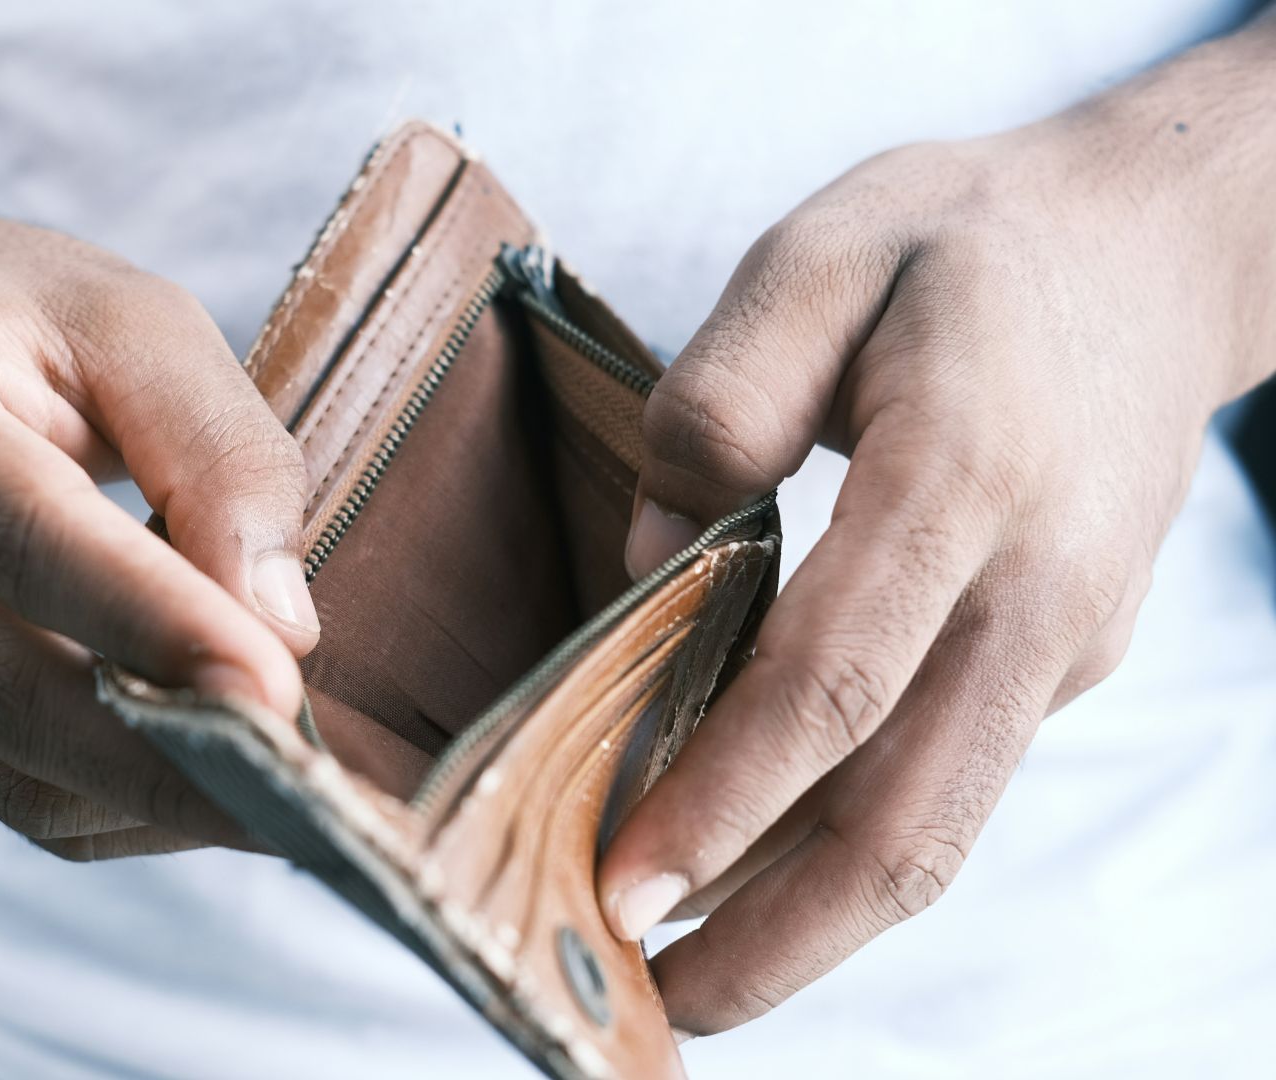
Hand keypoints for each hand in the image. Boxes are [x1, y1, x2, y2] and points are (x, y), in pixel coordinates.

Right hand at [0, 210, 320, 858]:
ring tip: (283, 795)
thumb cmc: (31, 322)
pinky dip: (122, 808)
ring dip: (155, 799)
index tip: (276, 693)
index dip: (151, 623)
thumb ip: (219, 456)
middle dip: (164, 756)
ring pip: (5, 770)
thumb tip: (280, 629)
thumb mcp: (143, 326)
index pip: (20, 535)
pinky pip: (7, 795)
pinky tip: (208, 782)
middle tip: (304, 792)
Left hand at [598, 36, 1275, 1035]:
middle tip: (653, 1003)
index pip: (836, 680)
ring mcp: (1062, 639)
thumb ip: (722, 398)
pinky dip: (851, 845)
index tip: (623, 882)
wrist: (1153, 252)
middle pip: (908, 815)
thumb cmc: (964, 245)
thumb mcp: (823, 253)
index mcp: (965, 476)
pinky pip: (948, 778)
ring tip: (694, 975)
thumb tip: (652, 560)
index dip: (726, 798)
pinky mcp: (1061, 661)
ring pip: (939, 825)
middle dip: (777, 935)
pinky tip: (758, 866)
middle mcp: (1034, 589)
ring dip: (815, 923)